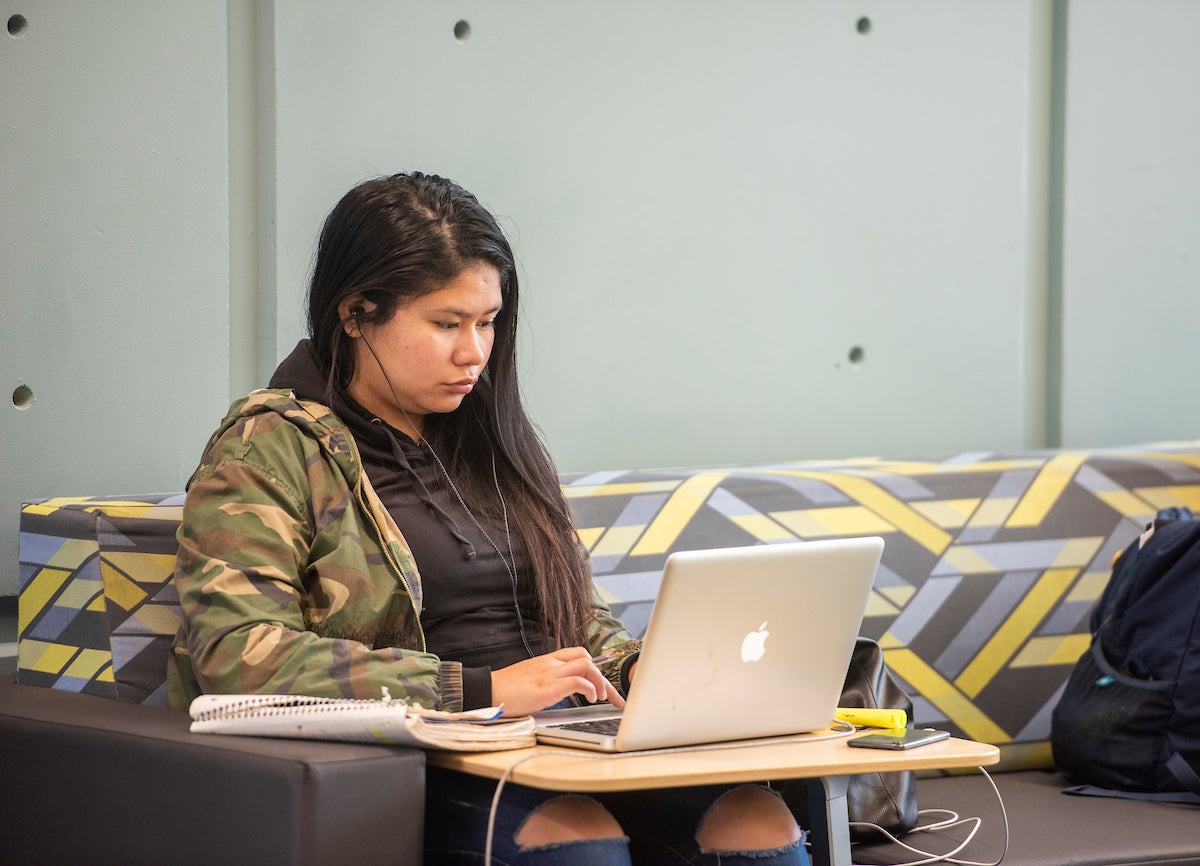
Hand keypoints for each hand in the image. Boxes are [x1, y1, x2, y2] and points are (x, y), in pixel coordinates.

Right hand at [491, 647, 626, 716]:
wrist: (487, 690)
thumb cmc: (505, 689)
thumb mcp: (530, 679)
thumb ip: (547, 680)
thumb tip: (561, 692)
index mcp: (547, 660)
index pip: (578, 654)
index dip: (594, 667)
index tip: (603, 683)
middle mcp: (551, 663)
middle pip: (587, 659)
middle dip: (604, 678)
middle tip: (613, 696)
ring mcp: (550, 673)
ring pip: (587, 666)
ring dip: (600, 682)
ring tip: (602, 697)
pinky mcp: (548, 687)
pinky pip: (578, 681)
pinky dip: (590, 689)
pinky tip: (591, 698)